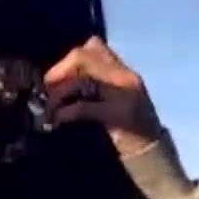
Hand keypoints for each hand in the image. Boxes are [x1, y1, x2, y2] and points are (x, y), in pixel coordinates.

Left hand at [42, 36, 161, 156]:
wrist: (153, 152)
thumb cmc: (128, 127)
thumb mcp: (115, 97)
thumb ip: (96, 82)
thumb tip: (56, 79)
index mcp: (123, 71)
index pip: (93, 46)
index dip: (67, 59)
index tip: (54, 78)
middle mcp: (125, 77)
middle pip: (82, 56)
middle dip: (58, 71)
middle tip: (46, 91)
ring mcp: (124, 95)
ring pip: (81, 80)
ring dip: (58, 94)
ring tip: (49, 109)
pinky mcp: (119, 116)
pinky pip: (83, 107)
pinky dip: (64, 113)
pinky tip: (57, 121)